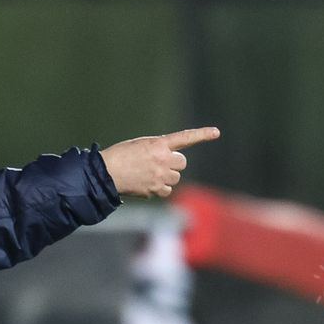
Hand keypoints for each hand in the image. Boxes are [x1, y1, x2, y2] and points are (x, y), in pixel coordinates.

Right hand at [102, 127, 219, 198]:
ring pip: (175, 178)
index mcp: (159, 144)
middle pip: (181, 163)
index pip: (185, 137)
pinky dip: (160, 189)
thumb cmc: (120, 156)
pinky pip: (167, 190)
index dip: (202, 134)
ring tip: (150, 175)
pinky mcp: (155, 190)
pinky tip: (147, 184)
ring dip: (167, 177)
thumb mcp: (140, 145)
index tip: (216, 132)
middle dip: (173, 164)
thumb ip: (158, 150)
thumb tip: (169, 164)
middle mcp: (163, 159)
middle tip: (158, 164)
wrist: (106, 173)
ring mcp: (160, 176)